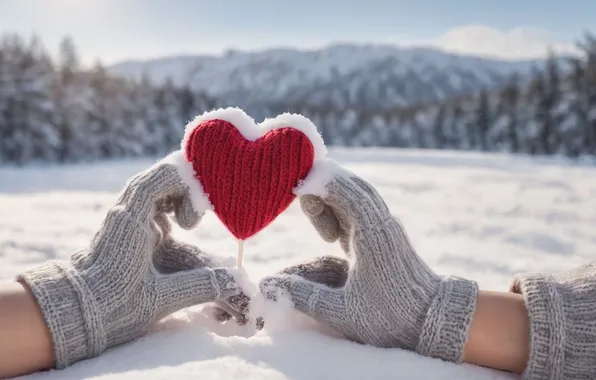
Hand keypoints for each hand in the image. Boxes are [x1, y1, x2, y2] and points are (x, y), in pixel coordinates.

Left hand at [17, 151, 247, 367]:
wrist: (75, 314)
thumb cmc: (112, 306)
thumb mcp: (160, 298)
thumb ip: (201, 287)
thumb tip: (238, 283)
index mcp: (132, 219)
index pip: (165, 176)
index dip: (189, 186)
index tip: (196, 218)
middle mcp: (128, 211)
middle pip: (163, 177)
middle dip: (188, 191)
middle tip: (195, 219)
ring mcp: (128, 218)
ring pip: (158, 190)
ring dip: (180, 198)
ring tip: (190, 223)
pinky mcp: (129, 228)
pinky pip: (153, 205)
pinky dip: (172, 209)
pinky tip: (181, 229)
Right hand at [259, 159, 477, 362]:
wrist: (434, 319)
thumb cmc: (392, 318)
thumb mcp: (343, 312)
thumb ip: (304, 297)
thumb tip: (268, 288)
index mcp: (372, 234)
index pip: (345, 191)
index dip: (319, 183)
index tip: (294, 188)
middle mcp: (380, 224)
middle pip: (350, 187)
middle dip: (322, 185)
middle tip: (297, 195)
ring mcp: (383, 228)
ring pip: (356, 195)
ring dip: (332, 196)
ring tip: (310, 207)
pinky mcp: (383, 237)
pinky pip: (360, 210)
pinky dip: (340, 208)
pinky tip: (327, 226)